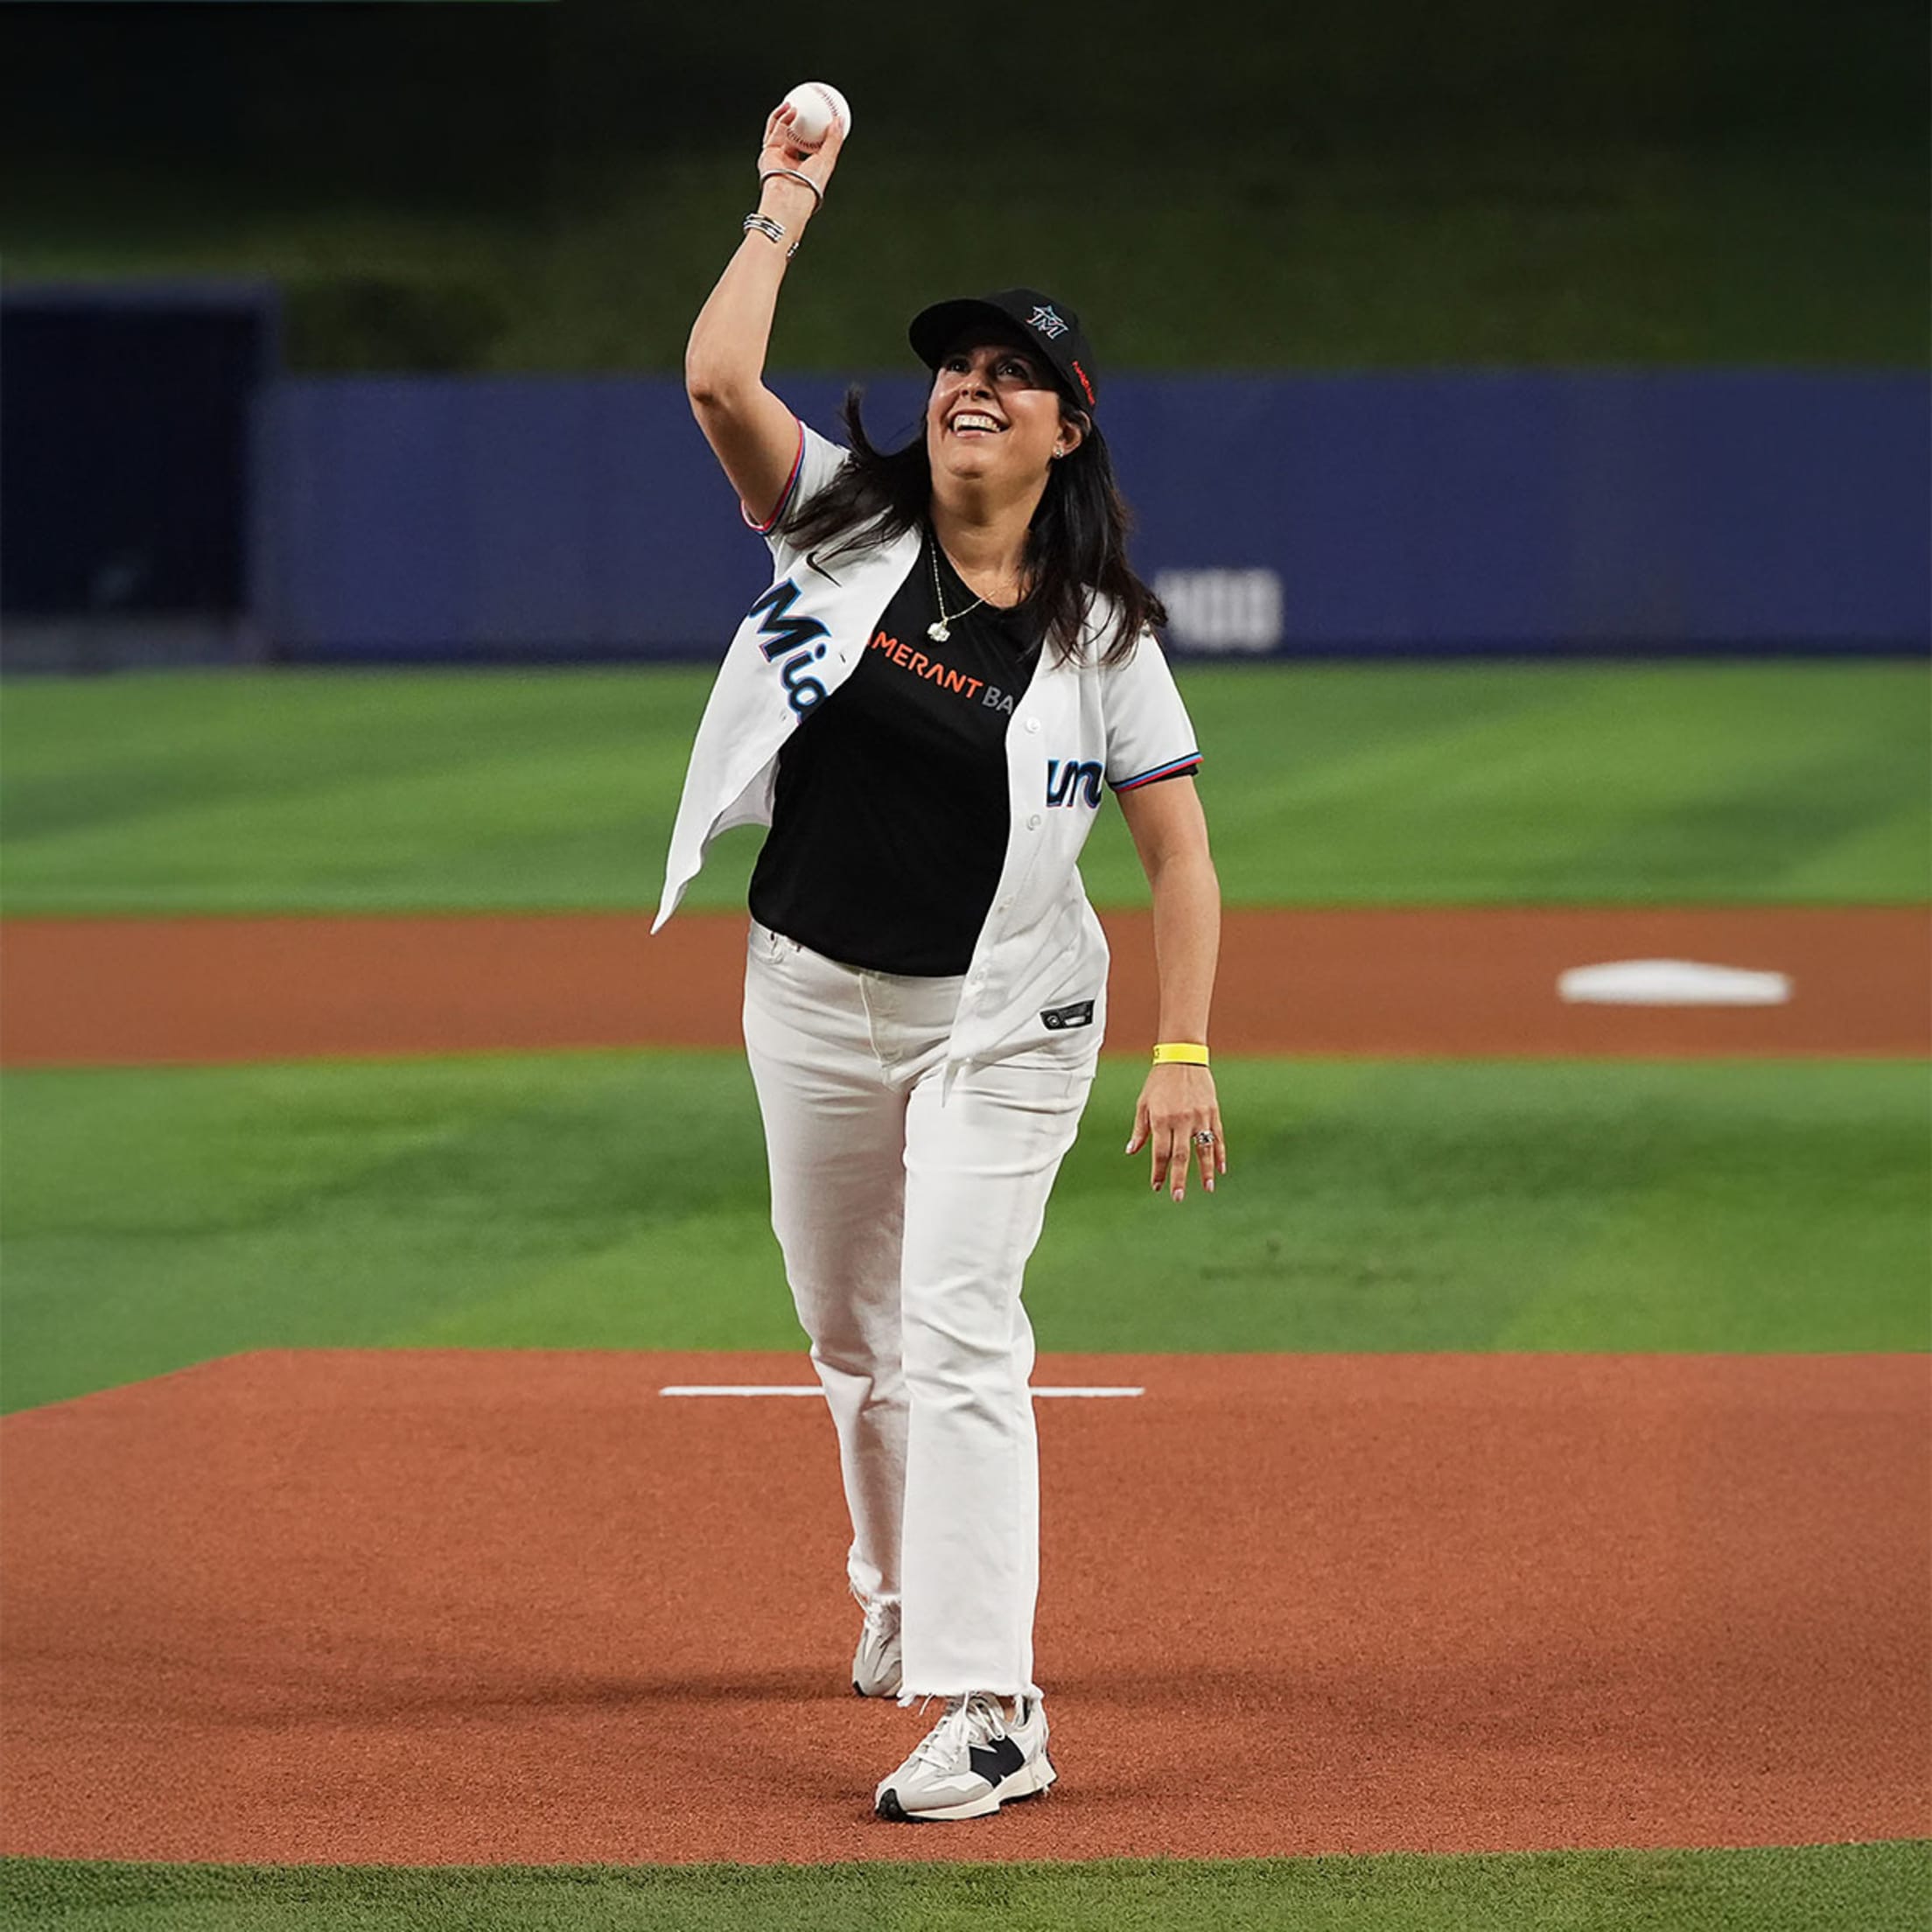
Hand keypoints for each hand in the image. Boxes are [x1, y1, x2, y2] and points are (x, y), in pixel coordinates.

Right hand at [756, 102, 845, 217]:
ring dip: (785, 116)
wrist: (791, 194)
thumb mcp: (828, 160)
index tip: (818, 118)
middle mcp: (790, 162)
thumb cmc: (810, 184)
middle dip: (794, 122)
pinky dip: (780, 117)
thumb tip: (840, 120)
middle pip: (791, 137)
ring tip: (794, 105)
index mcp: (805, 167)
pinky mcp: (768, 152)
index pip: (809, 147)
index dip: (813, 133)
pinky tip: (789, 109)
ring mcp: (778, 157)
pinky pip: (773, 130)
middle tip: (803, 107)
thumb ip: (834, 140)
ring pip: (779, 131)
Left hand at [1125, 1064, 1225, 1203]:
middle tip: (1178, 1197)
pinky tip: (1221, 1169)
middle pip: (1181, 1156)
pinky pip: (1218, 1137)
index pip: (1160, 1153)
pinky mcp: (1212, 1112)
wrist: (1182, 1058)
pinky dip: (1220, 1153)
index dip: (1158, 1171)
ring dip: (1206, 1171)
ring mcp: (1199, 1117)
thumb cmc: (1158, 1082)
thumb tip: (1132, 1151)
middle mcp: (1181, 1120)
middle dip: (1179, 1178)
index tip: (1156, 1186)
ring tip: (1208, 1189)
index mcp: (1161, 1119)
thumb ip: (1140, 1129)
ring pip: (1204, 1149)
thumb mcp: (1143, 1104)